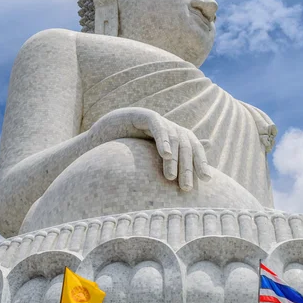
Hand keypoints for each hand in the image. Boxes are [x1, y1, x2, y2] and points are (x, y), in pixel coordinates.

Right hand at [87, 107, 210, 191]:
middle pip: (186, 142)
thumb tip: (204, 154)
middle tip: (186, 187)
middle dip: (188, 165)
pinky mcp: (140, 115)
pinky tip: (166, 154)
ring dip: (174, 158)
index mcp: (171, 136)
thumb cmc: (123, 155)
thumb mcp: (151, 163)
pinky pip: (157, 125)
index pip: (193, 146)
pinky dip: (163, 139)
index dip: (201, 160)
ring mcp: (153, 119)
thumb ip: (175, 161)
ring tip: (171, 177)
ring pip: (174, 135)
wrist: (95, 144)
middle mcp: (166, 125)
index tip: (207, 179)